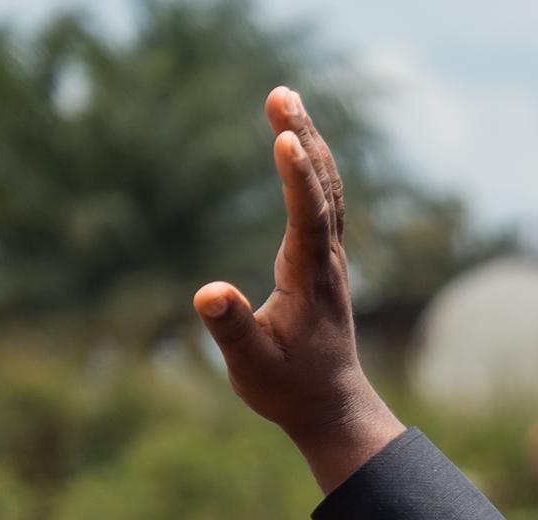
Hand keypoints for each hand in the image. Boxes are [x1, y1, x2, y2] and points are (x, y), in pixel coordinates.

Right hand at [195, 87, 405, 493]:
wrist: (331, 406)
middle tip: (281, 94)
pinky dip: (312, 167)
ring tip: (286, 99)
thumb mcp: (251, 367)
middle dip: (302, 140)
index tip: (285, 137)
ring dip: (309, 143)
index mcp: (309, 282)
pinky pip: (323, 202)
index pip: (308, 220)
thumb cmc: (289, 390)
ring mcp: (330, 260)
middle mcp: (328, 263)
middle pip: (322, 191)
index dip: (298, 179)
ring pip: (327, 191)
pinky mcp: (324, 261)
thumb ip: (231, 330)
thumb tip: (206, 294)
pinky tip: (300, 143)